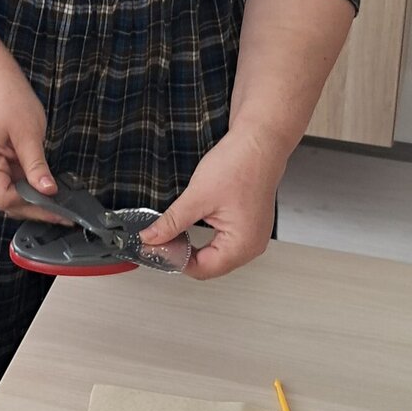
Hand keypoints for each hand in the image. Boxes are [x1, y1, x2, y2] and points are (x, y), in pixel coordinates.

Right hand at [0, 67, 64, 218]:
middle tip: (63, 216)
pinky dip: (30, 192)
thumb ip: (36, 166)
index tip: (56, 211)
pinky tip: (48, 193)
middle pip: (7, 202)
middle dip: (35, 209)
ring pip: (10, 197)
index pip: (4, 197)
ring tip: (60, 207)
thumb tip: (49, 191)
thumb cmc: (9, 102)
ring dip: (34, 203)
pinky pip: (13, 187)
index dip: (32, 207)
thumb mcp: (28, 133)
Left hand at [137, 128, 284, 279]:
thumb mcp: (197, 197)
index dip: (175, 260)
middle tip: (159, 240)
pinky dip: (206, 238)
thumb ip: (171, 222)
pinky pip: (224, 241)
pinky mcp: (249, 224)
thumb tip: (151, 237)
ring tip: (173, 233)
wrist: (260, 141)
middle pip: (210, 266)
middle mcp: (252, 245)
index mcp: (243, 245)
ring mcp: (253, 235)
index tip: (154, 248)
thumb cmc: (240, 165)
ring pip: (216, 254)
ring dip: (194, 247)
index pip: (202, 270)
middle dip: (183, 255)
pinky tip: (191, 227)